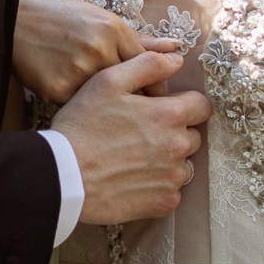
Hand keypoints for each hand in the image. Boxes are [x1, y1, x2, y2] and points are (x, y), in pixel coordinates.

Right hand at [14, 0, 181, 105]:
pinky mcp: (57, 89)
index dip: (158, 89)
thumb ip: (138, 40)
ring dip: (115, 115)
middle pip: (134, 89)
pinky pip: (81, 109)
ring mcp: (77, 70)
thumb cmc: (61, 20)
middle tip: (142, 119)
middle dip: (141, 106)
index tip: (161, 103)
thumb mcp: (101, 20)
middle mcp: (99, 50)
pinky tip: (85, 113)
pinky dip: (86, 113)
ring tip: (113, 118)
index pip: (150, 67)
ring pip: (109, 104)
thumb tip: (173, 49)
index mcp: (114, 30)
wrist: (14, 25)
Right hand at [48, 50, 211, 225]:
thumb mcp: (108, 81)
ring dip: (168, 160)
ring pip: (183, 164)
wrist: (61, 177)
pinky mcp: (163, 203)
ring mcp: (172, 178)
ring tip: (135, 158)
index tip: (162, 109)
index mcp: (170, 115)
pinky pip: (172, 190)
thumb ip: (148, 64)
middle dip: (175, 132)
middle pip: (193, 135)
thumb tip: (177, 60)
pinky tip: (133, 179)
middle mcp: (178, 147)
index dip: (183, 104)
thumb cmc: (82, 126)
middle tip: (142, 134)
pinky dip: (158, 185)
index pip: (202, 106)